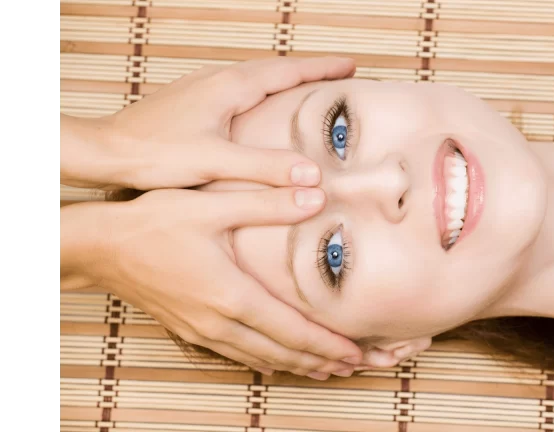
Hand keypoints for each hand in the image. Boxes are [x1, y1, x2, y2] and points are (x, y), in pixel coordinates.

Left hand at [60, 56, 355, 190]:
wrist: (105, 152)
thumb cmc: (154, 154)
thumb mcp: (216, 162)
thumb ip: (265, 167)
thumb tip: (311, 175)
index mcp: (229, 88)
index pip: (287, 71)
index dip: (322, 68)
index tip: (351, 65)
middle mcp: (217, 81)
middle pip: (274, 69)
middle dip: (309, 70)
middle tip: (339, 73)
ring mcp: (203, 90)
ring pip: (255, 79)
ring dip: (285, 80)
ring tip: (308, 90)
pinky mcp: (192, 104)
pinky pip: (239, 91)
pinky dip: (262, 94)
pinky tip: (260, 112)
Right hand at [61, 187, 362, 378]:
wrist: (99, 247)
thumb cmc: (151, 222)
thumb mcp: (211, 202)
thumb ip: (267, 201)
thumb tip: (317, 195)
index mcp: (232, 295)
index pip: (292, 330)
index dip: (328, 344)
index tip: (357, 353)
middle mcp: (220, 322)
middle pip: (282, 354)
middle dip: (322, 362)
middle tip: (355, 367)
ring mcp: (202, 330)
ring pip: (261, 358)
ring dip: (298, 365)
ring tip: (327, 370)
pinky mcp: (190, 328)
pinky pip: (238, 354)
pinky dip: (267, 360)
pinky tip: (276, 361)